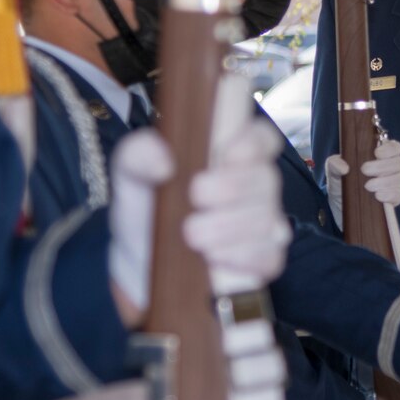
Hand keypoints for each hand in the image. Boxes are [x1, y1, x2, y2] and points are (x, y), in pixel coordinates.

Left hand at [107, 124, 291, 319]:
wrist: (145, 262)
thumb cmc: (149, 210)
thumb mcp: (131, 175)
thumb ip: (139, 154)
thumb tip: (163, 161)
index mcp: (230, 153)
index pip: (263, 137)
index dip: (253, 143)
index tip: (227, 154)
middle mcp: (254, 184)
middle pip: (267, 178)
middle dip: (229, 190)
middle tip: (193, 200)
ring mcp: (265, 222)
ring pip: (267, 219)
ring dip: (226, 228)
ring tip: (192, 236)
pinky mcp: (265, 258)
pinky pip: (268, 256)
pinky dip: (239, 257)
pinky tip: (214, 258)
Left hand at [324, 138, 399, 227]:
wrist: (341, 203)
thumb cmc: (342, 180)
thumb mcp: (333, 169)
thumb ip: (334, 163)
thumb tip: (344, 167)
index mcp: (382, 155)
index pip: (395, 148)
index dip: (389, 149)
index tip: (376, 153)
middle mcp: (392, 167)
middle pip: (397, 163)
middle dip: (381, 166)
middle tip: (364, 170)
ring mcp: (395, 183)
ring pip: (398, 178)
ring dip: (384, 181)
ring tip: (367, 186)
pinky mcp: (395, 197)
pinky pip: (398, 195)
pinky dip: (389, 194)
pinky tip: (377, 196)